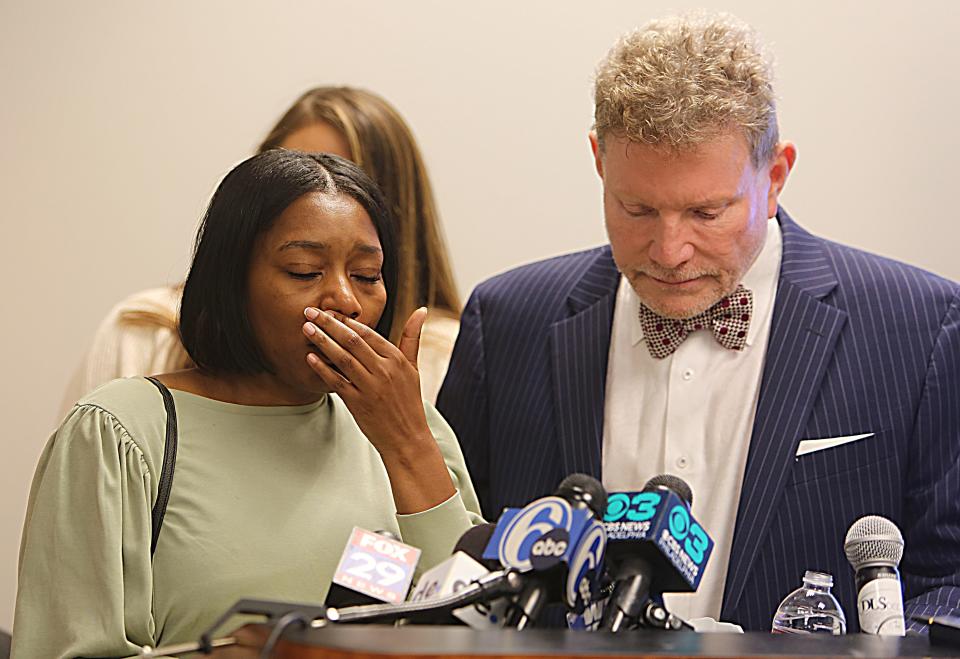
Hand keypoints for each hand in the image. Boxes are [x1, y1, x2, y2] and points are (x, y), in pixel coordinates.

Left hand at [302, 306, 431, 459]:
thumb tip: (421, 310)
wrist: (407, 438)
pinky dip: (322, 368)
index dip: (346, 320)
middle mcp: (384, 370)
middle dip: (328, 324)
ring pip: (342, 358)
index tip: (330, 310)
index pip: (367, 333)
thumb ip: (412, 337)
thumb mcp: (413, 367)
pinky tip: (310, 357)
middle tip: (310, 312)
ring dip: (322, 341)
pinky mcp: (358, 403)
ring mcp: (370, 387)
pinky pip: (336, 381)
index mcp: (396, 359)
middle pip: (351, 341)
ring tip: (306, 329)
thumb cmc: (409, 401)